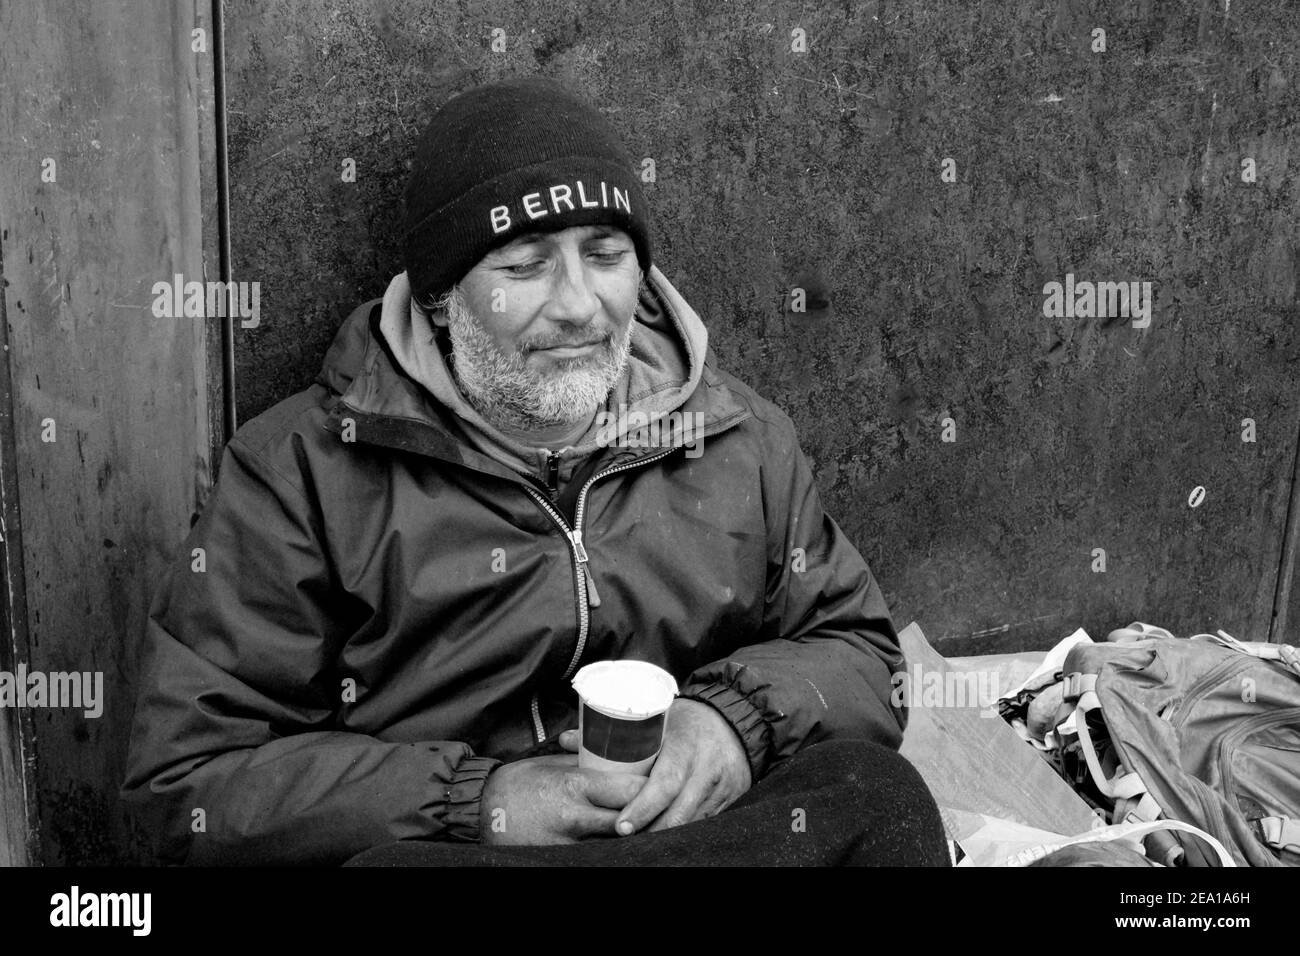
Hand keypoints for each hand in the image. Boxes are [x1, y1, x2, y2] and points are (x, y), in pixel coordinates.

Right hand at [478, 754, 645, 844]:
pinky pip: (595, 854)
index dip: (651, 786)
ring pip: (616, 843)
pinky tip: (617, 841)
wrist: (481, 811)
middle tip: (657, 805)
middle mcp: (576, 816)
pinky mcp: (561, 859)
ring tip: (643, 824)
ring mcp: (569, 844)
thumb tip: (619, 762)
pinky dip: (608, 847)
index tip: (660, 781)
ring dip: (631, 833)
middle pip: (631, 818)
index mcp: (576, 785)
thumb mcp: (554, 765)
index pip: (631, 789)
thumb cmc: (518, 782)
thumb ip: (588, 766)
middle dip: (646, 813)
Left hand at [559, 698, 751, 835]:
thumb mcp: (656, 719)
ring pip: (691, 822)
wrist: (736, 721)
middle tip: (623, 840)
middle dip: (650, 830)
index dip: (642, 808)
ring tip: (640, 842)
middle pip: (678, 811)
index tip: (621, 826)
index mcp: (686, 744)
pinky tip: (665, 835)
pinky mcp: (730, 799)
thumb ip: (612, 732)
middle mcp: (706, 768)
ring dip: (665, 833)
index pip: (664, 783)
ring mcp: (721, 787)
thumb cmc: (687, 721)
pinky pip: (704, 822)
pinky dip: (684, 830)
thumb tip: (567, 740)